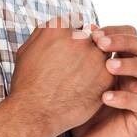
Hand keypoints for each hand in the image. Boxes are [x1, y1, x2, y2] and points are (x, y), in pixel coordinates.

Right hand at [9, 15, 115, 136]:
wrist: (34, 113)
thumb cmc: (27, 83)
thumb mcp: (27, 49)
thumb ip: (46, 31)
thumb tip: (62, 24)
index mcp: (58, 28)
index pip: (78, 23)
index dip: (74, 37)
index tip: (69, 50)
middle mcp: (79, 38)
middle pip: (93, 36)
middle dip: (87, 48)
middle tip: (76, 66)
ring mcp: (95, 57)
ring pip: (104, 53)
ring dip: (96, 62)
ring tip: (80, 78)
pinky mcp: (106, 76)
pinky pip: (109, 71)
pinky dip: (101, 78)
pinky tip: (86, 88)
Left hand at [70, 24, 136, 136]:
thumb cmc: (82, 110)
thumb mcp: (81, 79)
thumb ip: (82, 57)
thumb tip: (73, 26)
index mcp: (129, 64)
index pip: (134, 36)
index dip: (116, 30)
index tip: (92, 31)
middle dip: (126, 41)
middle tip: (100, 43)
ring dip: (132, 65)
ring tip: (108, 66)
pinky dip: (125, 98)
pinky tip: (105, 97)